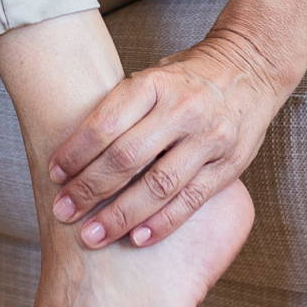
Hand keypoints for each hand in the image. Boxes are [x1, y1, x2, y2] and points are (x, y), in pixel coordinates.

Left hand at [44, 33, 288, 249]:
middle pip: (126, 158)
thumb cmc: (187, 77)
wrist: (251, 67)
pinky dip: (162, 223)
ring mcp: (209, 138)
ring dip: (120, 215)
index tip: (54, 175)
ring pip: (158, 185)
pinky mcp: (229, 165)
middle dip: (89, 189)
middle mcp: (183, 109)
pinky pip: (191, 200)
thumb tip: (74, 150)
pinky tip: (136, 239)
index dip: (75, 153)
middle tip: (63, 212)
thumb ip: (123, 109)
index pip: (106, 123)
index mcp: (155, 83)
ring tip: (92, 235)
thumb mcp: (153, 76)